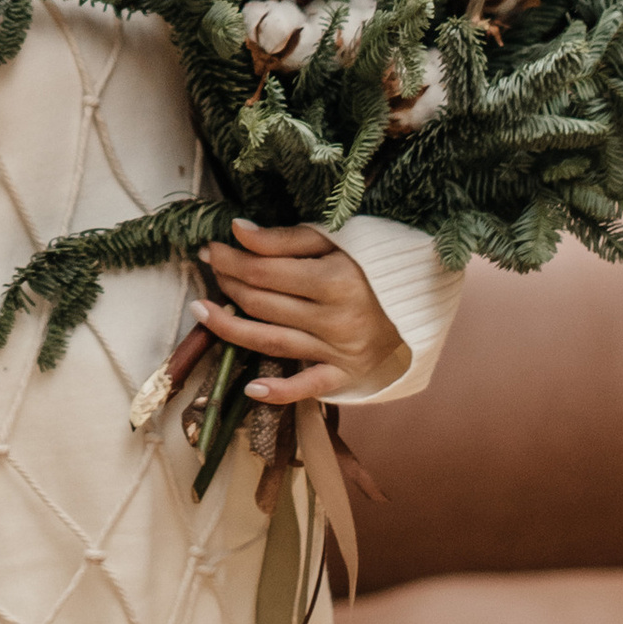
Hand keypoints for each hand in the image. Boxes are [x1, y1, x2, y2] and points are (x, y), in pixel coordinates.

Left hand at [197, 221, 407, 403]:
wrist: (421, 302)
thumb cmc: (374, 264)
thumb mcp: (336, 241)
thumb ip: (285, 238)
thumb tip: (238, 231)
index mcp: (334, 279)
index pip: (264, 270)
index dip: (231, 259)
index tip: (211, 248)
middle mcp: (335, 318)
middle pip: (262, 304)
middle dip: (228, 284)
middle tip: (210, 269)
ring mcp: (339, 350)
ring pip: (272, 342)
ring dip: (230, 329)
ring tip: (201, 313)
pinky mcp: (345, 375)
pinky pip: (308, 388)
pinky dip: (280, 392)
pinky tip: (250, 387)